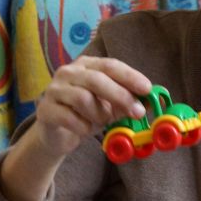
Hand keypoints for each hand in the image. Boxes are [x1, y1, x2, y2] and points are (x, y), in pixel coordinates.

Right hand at [0, 56, 151, 200]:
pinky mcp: (45, 110)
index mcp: (87, 65)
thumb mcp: (111, 107)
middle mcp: (68, 72)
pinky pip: (69, 118)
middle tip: (137, 112)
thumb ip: (130, 102)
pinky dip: (83, 127)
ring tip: (101, 122)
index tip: (147, 88)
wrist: (57, 135)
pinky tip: (85, 130)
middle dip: (120, 96)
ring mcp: (54, 90)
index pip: (110, 65)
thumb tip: (156, 101)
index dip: (129, 76)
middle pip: (97, 79)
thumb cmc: (86, 115)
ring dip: (99, 114)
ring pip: (83, 98)